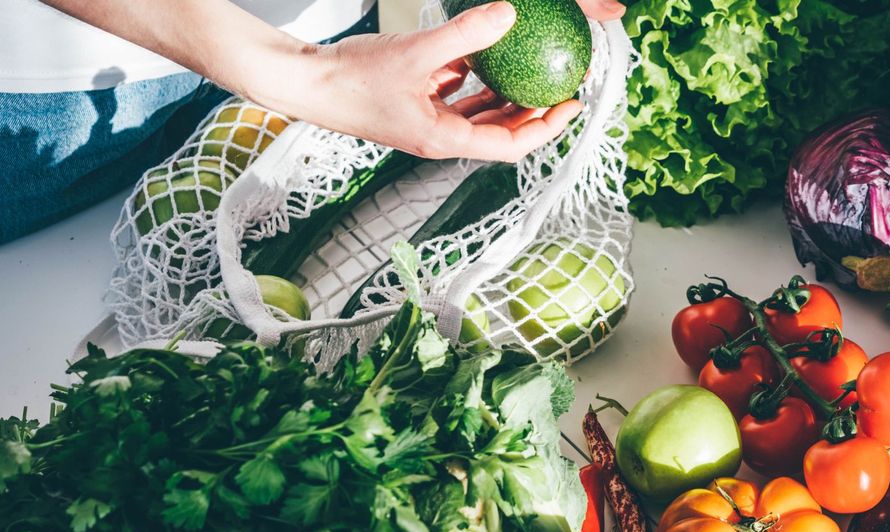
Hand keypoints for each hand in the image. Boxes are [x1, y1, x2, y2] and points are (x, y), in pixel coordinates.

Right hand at [269, 0, 625, 161]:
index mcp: (444, 140)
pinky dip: (474, 79)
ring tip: (532, 70)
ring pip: (480, 113)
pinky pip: (456, 95)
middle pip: (501, 132)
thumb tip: (508, 14)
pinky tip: (484, 54)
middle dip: (533, 112)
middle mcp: (440, 137)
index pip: (511, 145)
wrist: (304, 83)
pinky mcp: (415, 105)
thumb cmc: (349, 80)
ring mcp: (428, 122)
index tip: (571, 106)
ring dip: (506, 95)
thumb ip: (464, 34)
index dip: (546, 129)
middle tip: (559, 85)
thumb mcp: (415, 53)